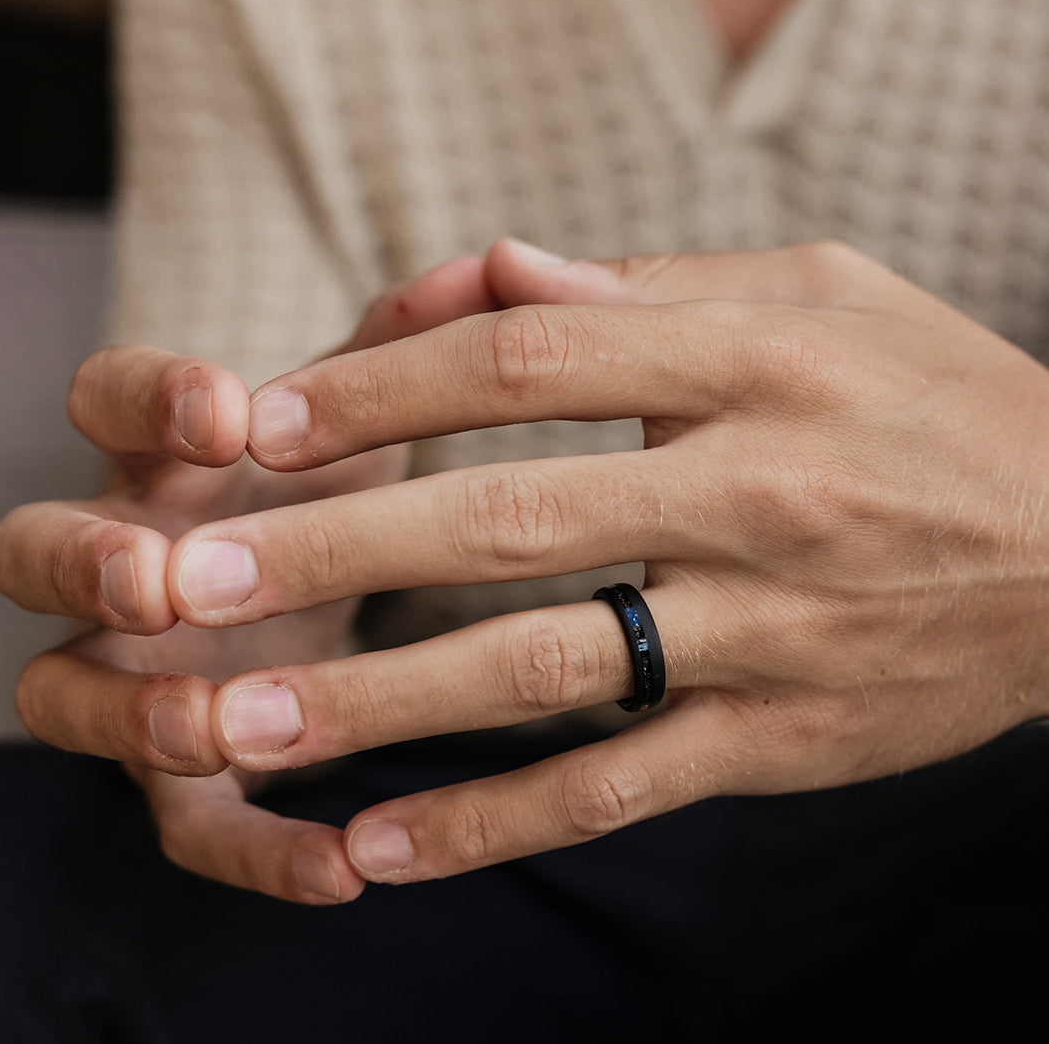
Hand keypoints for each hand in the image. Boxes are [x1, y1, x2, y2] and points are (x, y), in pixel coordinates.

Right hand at [0, 254, 496, 902]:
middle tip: (158, 578)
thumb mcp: (372, 413)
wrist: (332, 583)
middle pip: (39, 554)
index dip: (148, 402)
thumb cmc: (340, 481)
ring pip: (66, 698)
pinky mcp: (191, 766)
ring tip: (210, 724)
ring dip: (130, 713)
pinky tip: (343, 868)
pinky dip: (253, 848)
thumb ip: (415, 346)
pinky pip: (190, 822)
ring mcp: (141, 669)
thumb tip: (491, 262)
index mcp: (170, 458)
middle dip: (86, 564)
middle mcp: (131, 557)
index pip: (110, 403)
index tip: (223, 411)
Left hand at [165, 239, 1048, 888]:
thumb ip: (646, 287)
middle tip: (193, 582)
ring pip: (544, 670)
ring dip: (381, 701)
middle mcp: (758, 495)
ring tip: (243, 726)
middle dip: (335, 548)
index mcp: (757, 362)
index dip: (383, 384)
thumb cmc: (931, 398)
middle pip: (506, 517)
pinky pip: (618, 786)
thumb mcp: (814, 293)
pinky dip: (494, 821)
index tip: (264, 419)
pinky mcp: (780, 738)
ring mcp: (768, 631)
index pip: (527, 360)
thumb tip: (493, 277)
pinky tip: (380, 847)